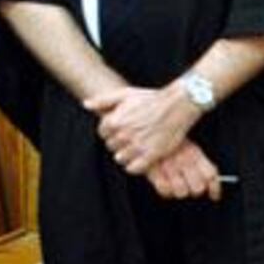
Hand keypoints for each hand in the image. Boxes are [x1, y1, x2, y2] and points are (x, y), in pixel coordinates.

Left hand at [85, 83, 202, 173]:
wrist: (177, 105)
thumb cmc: (152, 98)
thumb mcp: (126, 94)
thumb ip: (103, 100)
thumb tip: (85, 104)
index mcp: (115, 121)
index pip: (102, 134)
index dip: (111, 131)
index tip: (122, 129)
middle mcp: (123, 135)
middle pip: (111, 147)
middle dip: (119, 143)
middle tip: (131, 137)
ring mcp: (137, 146)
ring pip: (120, 158)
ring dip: (126, 154)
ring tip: (136, 147)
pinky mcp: (150, 155)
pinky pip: (133, 168)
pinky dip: (134, 165)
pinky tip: (141, 158)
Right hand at [146, 140, 221, 201]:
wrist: (144, 133)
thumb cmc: (166, 140)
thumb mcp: (187, 145)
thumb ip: (200, 162)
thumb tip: (212, 180)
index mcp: (194, 153)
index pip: (211, 174)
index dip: (215, 188)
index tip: (215, 196)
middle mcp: (183, 160)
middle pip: (198, 187)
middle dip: (195, 190)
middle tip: (191, 187)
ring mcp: (169, 167)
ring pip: (182, 192)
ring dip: (180, 191)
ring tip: (176, 184)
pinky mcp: (154, 172)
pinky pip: (165, 191)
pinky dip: (166, 191)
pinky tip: (165, 184)